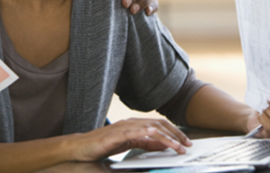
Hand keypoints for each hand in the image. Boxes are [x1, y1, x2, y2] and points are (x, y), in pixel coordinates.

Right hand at [68, 118, 190, 161]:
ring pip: (152, 128)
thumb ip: (145, 143)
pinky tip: (161, 141)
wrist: (81, 147)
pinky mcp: (118, 133)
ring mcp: (124, 126)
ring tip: (179, 147)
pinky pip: (138, 133)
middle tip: (187, 144)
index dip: (174, 132)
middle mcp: (131, 122)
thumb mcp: (129, 144)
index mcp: (134, 124)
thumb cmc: (103, 146)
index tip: (185, 142)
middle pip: (159, 124)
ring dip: (168, 137)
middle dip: (176, 134)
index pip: (159, 125)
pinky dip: (152, 136)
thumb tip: (163, 145)